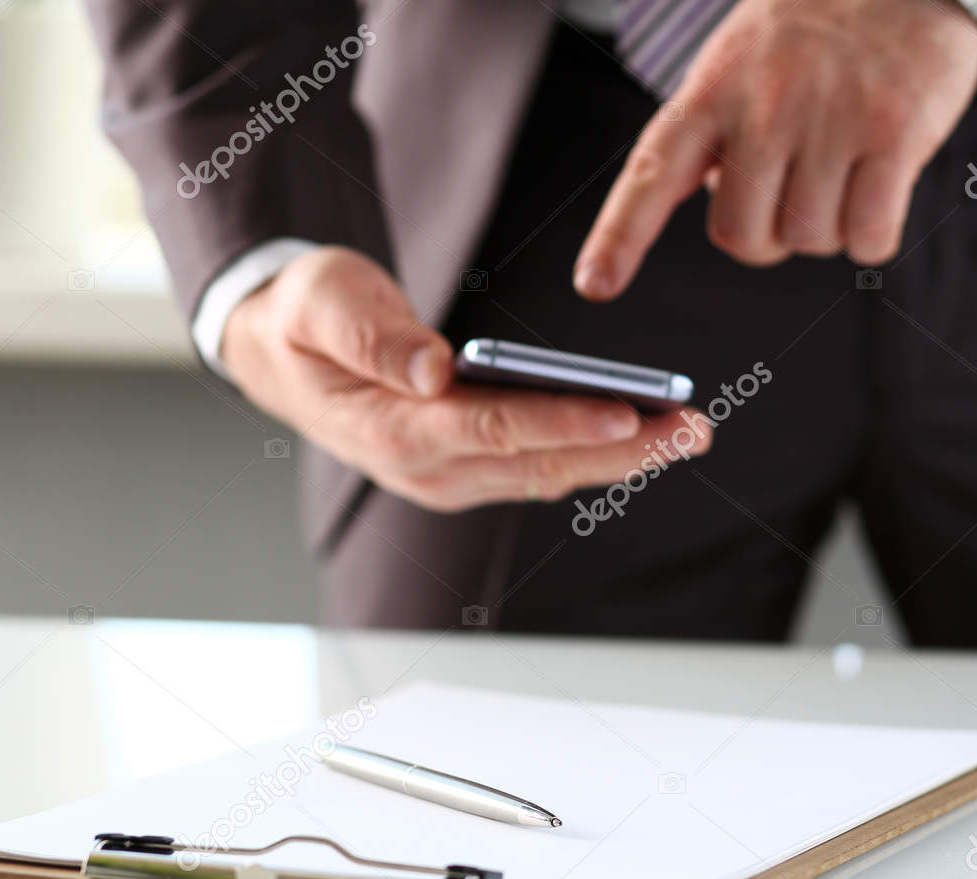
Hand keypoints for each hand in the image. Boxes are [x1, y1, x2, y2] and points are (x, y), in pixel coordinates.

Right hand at [221, 248, 712, 511]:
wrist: (281, 356)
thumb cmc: (303, 318)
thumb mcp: (322, 301)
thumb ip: (372, 335)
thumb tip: (433, 370)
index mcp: (393, 431)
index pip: (493, 429)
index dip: (563, 422)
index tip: (628, 411)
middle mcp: (427, 470)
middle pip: (540, 463)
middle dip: (624, 448)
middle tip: (695, 428)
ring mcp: (449, 479)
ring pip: (550, 473)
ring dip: (623, 457)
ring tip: (689, 432)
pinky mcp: (468, 470)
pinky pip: (541, 468)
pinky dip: (596, 453)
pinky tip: (646, 435)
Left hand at [574, 0, 976, 297]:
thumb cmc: (815, 33)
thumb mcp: (738, 65)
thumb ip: (714, 136)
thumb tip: (720, 206)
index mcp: (712, 91)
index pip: (651, 173)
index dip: (619, 237)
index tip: (595, 285)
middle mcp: (763, 106)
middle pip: (743, 239)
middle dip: (771, 235)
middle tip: (796, 184)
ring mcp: (828, 119)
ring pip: (809, 242)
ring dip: (829, 225)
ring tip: (844, 162)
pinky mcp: (892, 133)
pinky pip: (867, 238)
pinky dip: (873, 234)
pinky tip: (881, 181)